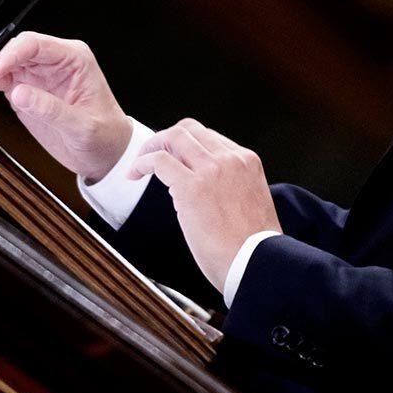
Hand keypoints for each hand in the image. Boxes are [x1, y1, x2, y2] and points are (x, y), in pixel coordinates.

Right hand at [0, 32, 131, 181]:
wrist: (106, 152)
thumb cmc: (105, 135)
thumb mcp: (83, 127)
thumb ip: (52, 109)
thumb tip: (20, 93)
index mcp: (74, 59)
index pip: (34, 45)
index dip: (8, 55)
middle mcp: (56, 61)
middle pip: (16, 49)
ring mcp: (40, 74)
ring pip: (6, 61)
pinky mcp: (28, 88)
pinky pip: (3, 77)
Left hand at [127, 118, 281, 290]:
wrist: (258, 263)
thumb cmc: (252, 245)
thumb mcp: (249, 200)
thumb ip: (231, 185)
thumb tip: (204, 188)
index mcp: (246, 161)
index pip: (209, 137)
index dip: (186, 146)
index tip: (174, 159)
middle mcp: (230, 159)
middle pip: (190, 129)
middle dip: (167, 139)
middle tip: (152, 155)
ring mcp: (211, 170)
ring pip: (174, 137)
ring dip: (152, 146)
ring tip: (139, 163)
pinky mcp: (191, 187)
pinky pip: (158, 161)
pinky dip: (141, 163)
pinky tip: (134, 174)